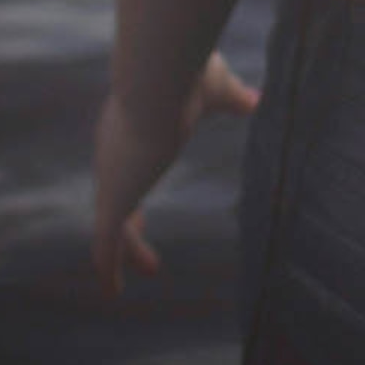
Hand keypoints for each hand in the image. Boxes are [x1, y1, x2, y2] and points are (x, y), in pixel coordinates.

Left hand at [91, 51, 259, 291]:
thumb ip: (233, 99)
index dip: (137, 176)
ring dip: (130, 248)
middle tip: (142, 233)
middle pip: (117, 192)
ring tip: (152, 268)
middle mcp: (112, 150)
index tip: (147, 188)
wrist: (161, 78)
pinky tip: (112, 289)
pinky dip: (108, 266)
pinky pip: (106, 243)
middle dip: (130, 216)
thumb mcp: (217, 89)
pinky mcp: (112, 200)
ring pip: (113, 223)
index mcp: (133, 122)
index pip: (130, 157)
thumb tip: (259, 98)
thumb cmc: (187, 75)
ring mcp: (110, 177)